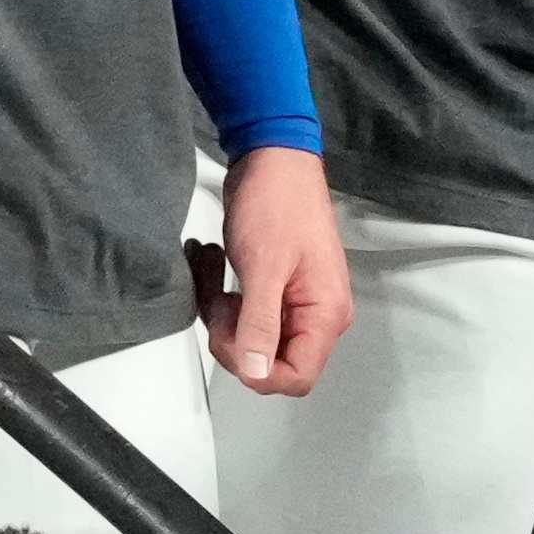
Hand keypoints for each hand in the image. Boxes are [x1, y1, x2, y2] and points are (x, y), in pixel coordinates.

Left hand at [195, 144, 350, 395]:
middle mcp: (318, 315)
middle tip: (214, 294)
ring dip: (219, 310)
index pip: (295, 376)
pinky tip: (210, 261)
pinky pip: (245, 313)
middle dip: (230, 333)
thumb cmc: (277, 203)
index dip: (256, 370)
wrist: (274, 157)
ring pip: (250, 337)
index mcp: (325, 314)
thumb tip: (255, 372)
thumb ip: (260, 323)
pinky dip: (221, 294)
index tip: (229, 335)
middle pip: (268, 361)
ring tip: (208, 264)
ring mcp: (297, 303)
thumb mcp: (264, 266)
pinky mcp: (277, 289)